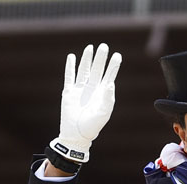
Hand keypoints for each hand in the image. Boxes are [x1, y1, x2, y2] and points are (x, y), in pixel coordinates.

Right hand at [48, 43, 121, 164]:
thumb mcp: (103, 113)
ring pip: (84, 70)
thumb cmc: (92, 126)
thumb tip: (110, 83)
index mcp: (102, 94)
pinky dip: (70, 67)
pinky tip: (72, 57)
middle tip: (104, 46)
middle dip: (100, 58)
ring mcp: (80, 90)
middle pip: (97, 70)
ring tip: (90, 47)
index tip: (117, 55)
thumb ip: (107, 98)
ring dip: (87, 59)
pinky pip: (70, 76)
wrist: (77, 135)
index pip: (109, 76)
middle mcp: (92, 89)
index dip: (113, 66)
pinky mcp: (69, 92)